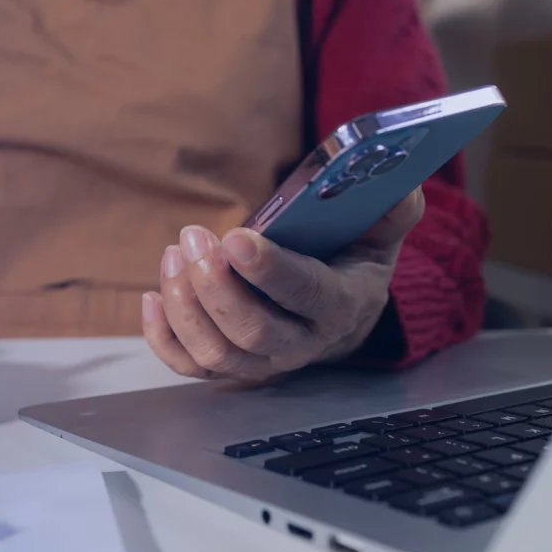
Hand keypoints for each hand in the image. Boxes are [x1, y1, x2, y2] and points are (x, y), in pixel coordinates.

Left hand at [142, 190, 424, 381]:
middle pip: (252, 331)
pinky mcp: (230, 367)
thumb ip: (391, 208)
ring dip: (185, 304)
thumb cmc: (351, 260)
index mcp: (341, 304)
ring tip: (176, 252)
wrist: (341, 313)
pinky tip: (153, 295)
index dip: (268, 270)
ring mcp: (263, 361)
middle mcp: (303, 343)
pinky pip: (190, 365)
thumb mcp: (379, 232)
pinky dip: (163, 337)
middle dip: (215, 285)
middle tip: (193, 238)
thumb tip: (398, 183)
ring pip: (216, 352)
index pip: (305, 293)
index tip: (235, 238)